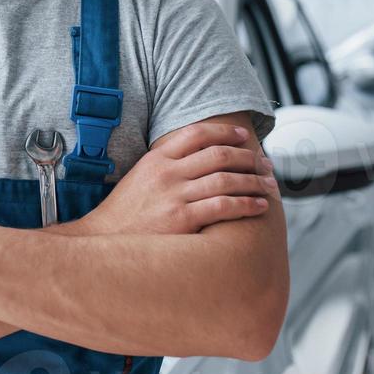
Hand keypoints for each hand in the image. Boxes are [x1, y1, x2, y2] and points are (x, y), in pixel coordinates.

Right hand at [76, 120, 276, 236]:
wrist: (104, 240)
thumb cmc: (126, 214)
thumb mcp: (140, 178)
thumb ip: (165, 166)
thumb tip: (199, 161)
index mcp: (156, 158)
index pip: (196, 133)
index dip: (225, 132)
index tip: (244, 137)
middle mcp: (167, 172)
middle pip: (218, 154)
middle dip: (248, 157)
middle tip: (265, 164)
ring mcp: (174, 195)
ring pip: (226, 179)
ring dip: (254, 181)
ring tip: (269, 185)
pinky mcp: (182, 219)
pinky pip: (224, 206)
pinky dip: (247, 204)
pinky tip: (259, 206)